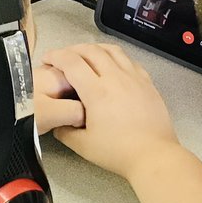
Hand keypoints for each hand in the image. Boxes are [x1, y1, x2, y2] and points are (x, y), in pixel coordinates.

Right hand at [40, 43, 178, 179]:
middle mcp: (115, 78)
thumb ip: (65, 131)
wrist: (153, 154)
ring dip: (95, 48)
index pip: (71, 62)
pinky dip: (115, 56)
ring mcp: (134, 77)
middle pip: (91, 50)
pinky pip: (128, 60)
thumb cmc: (118, 151)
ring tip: (86, 55)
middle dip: (73, 49)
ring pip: (112, 50)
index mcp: (97, 91)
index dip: (56, 56)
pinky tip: (112, 65)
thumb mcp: (83, 145)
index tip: (47, 59)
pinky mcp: (147, 82)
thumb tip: (58, 122)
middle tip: (63, 57)